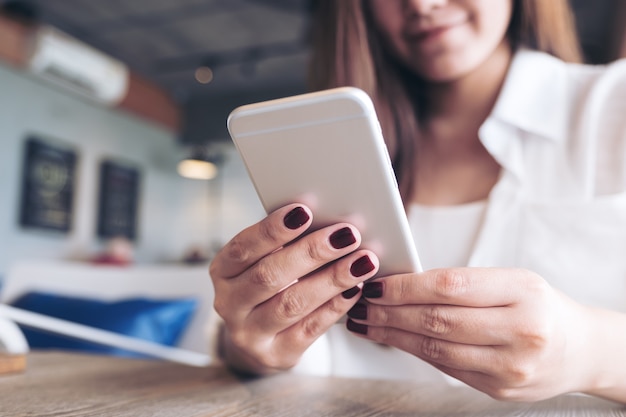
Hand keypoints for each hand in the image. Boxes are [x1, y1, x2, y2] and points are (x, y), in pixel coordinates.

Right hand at [210, 204, 378, 374]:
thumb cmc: (269, 283)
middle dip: (312, 252)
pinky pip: (311, 328)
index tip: (304, 210)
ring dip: (332, 279)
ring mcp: (250, 334)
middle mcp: (229, 304)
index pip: (244, 248)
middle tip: (346, 234)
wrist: (259, 336)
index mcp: (222, 271)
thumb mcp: (263, 260)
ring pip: (293, 303)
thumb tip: (325, 216)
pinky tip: (356, 288)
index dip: (273, 229)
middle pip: (270, 275)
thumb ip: (284, 242)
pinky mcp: (277, 355)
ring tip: (362, 261)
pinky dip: (336, 306)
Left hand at [346, 268, 593, 400]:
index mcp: (523, 292)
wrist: (579, 350)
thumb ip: (463, 283)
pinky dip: (415, 352)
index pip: (449, 286)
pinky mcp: (499, 390)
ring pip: (436, 349)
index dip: (405, 286)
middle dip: (390, 313)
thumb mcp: (512, 281)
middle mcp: (520, 331)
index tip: (376, 284)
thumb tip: (401, 284)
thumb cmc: (539, 306)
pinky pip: (445, 368)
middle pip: (438, 321)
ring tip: (368, 323)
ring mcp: (510, 367)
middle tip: (362, 304)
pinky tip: (396, 340)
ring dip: (393, 336)